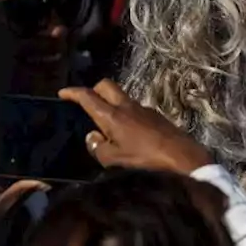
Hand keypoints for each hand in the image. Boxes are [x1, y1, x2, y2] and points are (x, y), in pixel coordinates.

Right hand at [58, 79, 211, 174]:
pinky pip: (134, 109)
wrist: (182, 156)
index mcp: (112, 115)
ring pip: (121, 97)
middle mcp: (127, 106)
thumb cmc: (145, 159)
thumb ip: (98, 148)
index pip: (88, 96)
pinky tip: (128, 133)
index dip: (73, 92)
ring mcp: (143, 108)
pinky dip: (125, 114)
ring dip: (111, 103)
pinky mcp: (155, 115)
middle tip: (86, 102)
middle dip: (93, 89)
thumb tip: (92, 137)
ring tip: (107, 123)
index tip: (63, 93)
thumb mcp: (115, 160)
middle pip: (106, 85)